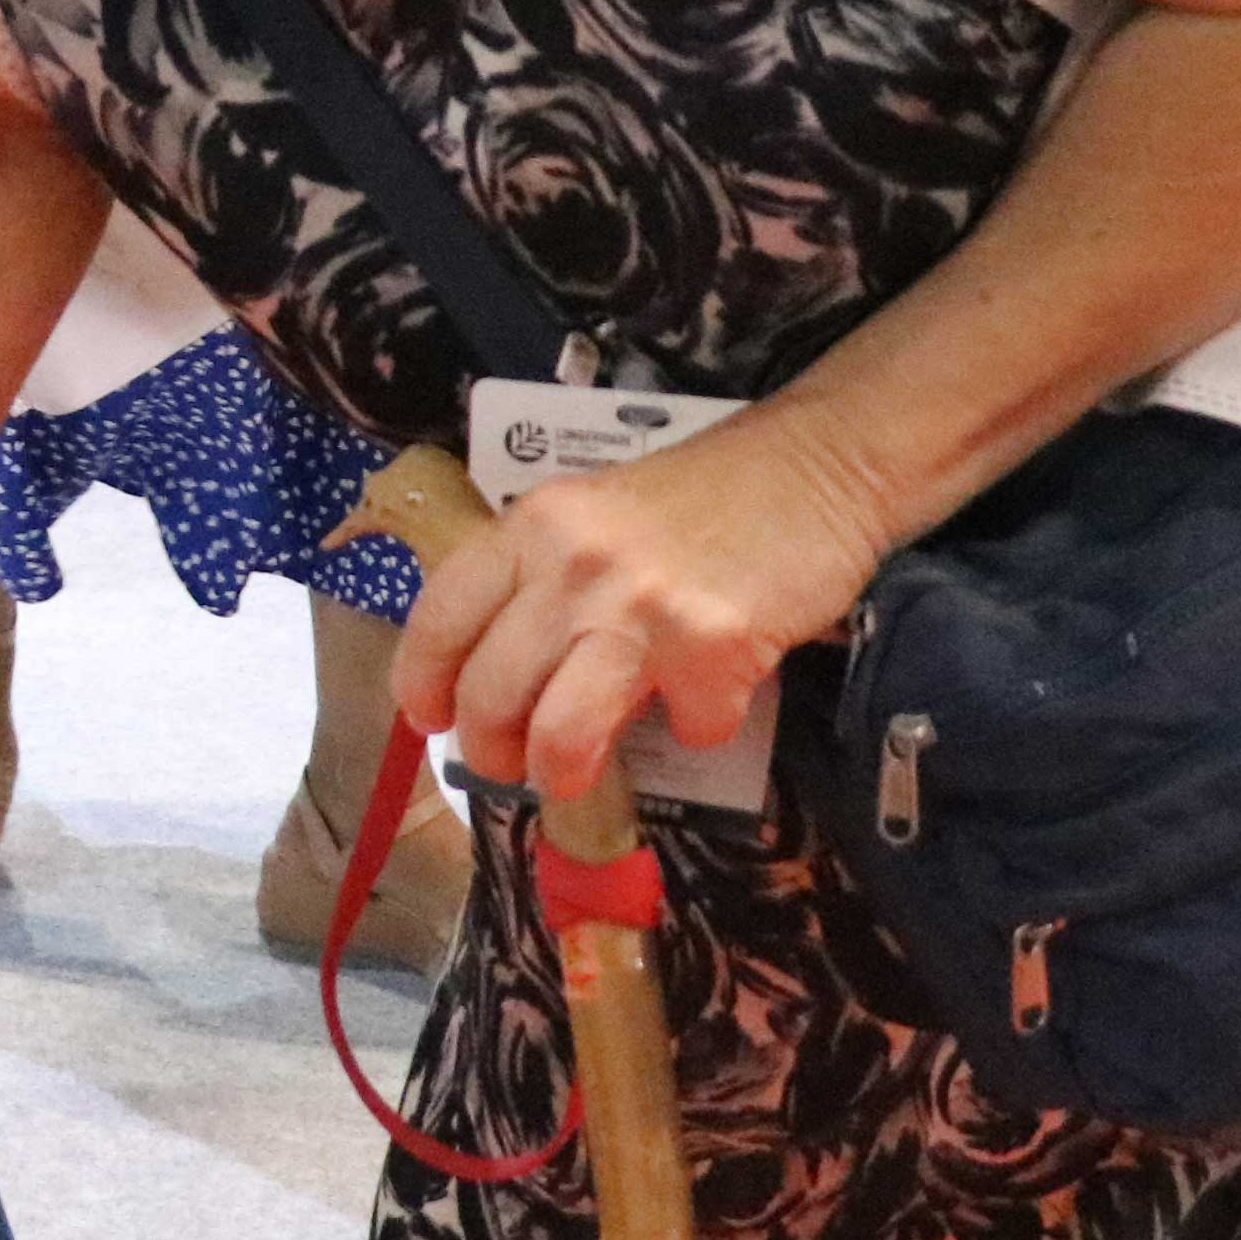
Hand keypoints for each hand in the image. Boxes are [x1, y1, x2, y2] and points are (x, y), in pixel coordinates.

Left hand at [382, 415, 899, 802]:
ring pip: (559, 735)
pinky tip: (709, 698)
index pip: (439, 618)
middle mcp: (571, 565)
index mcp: (530, 527)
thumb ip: (541, 579)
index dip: (422, 685)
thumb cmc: (705, 497)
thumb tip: (495, 673)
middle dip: (492, 750)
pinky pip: (685, 729)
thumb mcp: (592, 515)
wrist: (818, 465)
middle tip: (512, 762)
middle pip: (489, 693)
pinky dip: (697, 727)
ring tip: (575, 774)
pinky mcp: (712, 647)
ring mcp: (640, 608)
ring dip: (562, 772)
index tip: (432, 720)